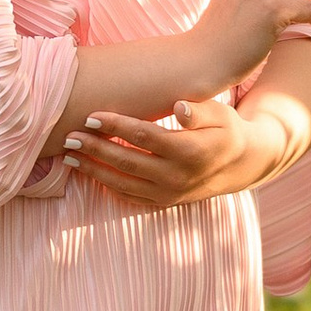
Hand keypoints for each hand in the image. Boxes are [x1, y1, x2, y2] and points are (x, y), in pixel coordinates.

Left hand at [64, 96, 283, 208]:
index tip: (91, 115)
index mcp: (191, 151)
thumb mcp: (219, 114)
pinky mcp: (164, 202)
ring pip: (123, 183)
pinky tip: (88, 171)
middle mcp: (178, 176)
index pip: (144, 137)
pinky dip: (106, 185)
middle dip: (95, 148)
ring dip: (93, 170)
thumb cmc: (225, 129)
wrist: (241, 165)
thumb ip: (198, 111)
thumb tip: (178, 107)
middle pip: (127, 162)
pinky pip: (129, 196)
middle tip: (69, 135)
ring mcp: (170, 193)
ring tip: (69, 155)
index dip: (115, 126)